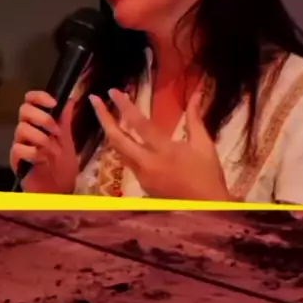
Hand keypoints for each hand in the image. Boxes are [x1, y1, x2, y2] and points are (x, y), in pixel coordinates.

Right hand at [10, 91, 78, 194]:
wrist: (60, 190)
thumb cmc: (63, 165)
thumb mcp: (68, 140)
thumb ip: (66, 121)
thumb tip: (70, 99)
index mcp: (39, 122)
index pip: (31, 100)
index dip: (39, 97)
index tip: (53, 103)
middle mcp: (27, 130)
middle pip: (23, 110)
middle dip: (42, 117)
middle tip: (55, 130)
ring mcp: (20, 144)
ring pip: (21, 128)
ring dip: (41, 137)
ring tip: (52, 149)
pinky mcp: (16, 160)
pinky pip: (18, 148)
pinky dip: (33, 152)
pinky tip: (42, 160)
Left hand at [89, 88, 230, 200]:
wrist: (206, 211)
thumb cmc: (208, 176)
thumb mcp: (204, 144)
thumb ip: (195, 118)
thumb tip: (197, 94)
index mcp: (165, 151)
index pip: (140, 125)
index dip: (125, 106)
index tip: (113, 91)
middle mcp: (148, 164)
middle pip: (117, 139)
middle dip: (103, 118)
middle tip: (95, 100)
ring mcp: (142, 176)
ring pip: (118, 151)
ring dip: (111, 131)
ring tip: (105, 114)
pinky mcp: (142, 185)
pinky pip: (127, 160)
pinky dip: (122, 145)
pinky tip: (122, 135)